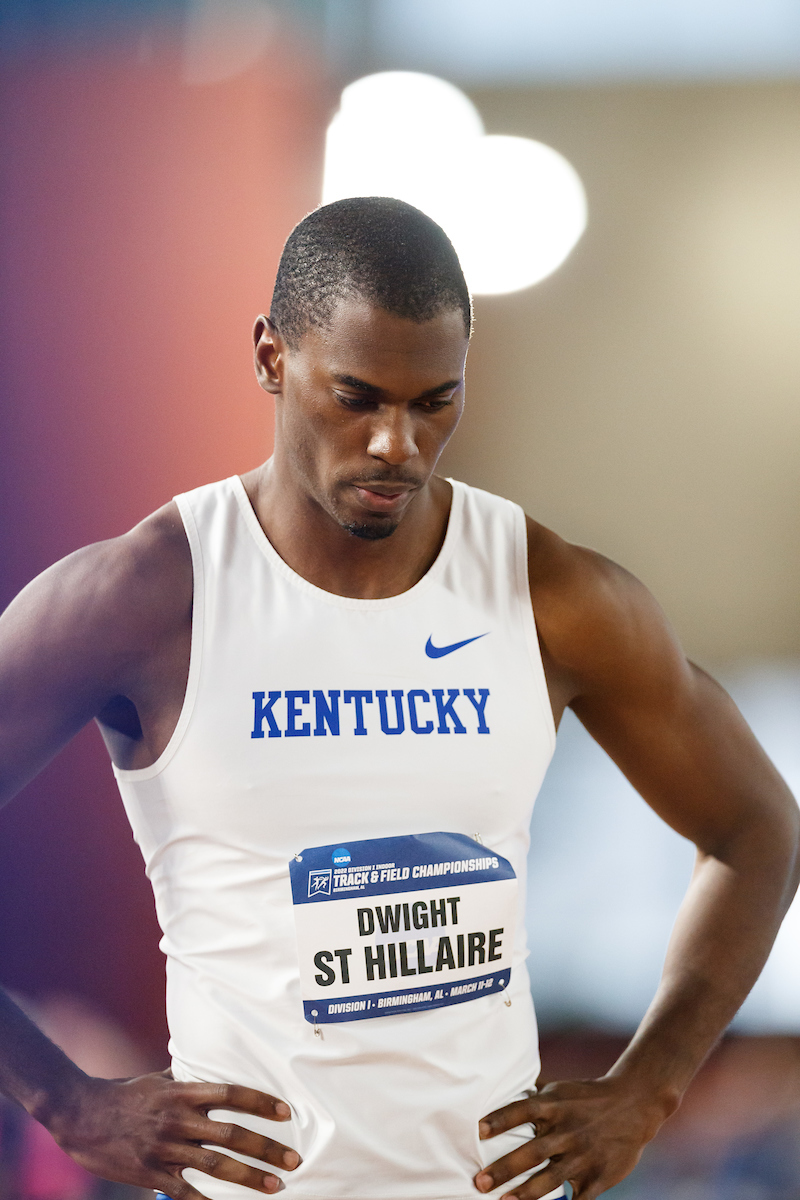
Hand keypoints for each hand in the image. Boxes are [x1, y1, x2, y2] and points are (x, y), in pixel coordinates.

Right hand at [44, 1070, 300, 1198]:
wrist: (81, 1114)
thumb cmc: (124, 1093)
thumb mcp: (158, 1079)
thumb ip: (186, 1077)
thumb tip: (210, 1068)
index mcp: (182, 1092)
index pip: (231, 1094)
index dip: (261, 1101)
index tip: (286, 1112)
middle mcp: (178, 1119)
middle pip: (232, 1134)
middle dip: (266, 1148)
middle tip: (294, 1159)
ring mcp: (165, 1148)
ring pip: (216, 1165)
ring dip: (249, 1177)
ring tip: (276, 1185)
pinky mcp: (151, 1173)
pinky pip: (185, 1192)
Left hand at [474, 1076, 677, 1199]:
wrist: (634, 1104)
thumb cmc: (588, 1097)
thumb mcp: (560, 1090)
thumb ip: (534, 1098)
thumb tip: (497, 1093)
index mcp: (555, 1106)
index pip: (523, 1109)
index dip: (501, 1119)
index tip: (478, 1130)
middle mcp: (567, 1130)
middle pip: (532, 1151)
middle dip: (505, 1168)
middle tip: (480, 1182)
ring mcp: (583, 1156)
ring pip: (550, 1180)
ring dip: (525, 1193)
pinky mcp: (598, 1177)